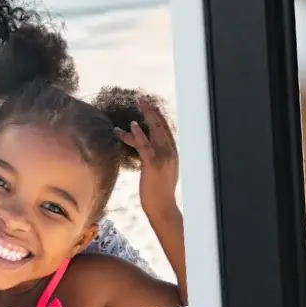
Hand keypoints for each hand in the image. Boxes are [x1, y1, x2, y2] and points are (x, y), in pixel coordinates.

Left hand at [117, 93, 179, 223]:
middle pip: (161, 126)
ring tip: (138, 103)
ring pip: (155, 131)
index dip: (158, 116)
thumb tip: (145, 150)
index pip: (166, 130)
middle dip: (152, 110)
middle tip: (143, 98)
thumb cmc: (159, 192)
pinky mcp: (153, 164)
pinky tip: (132, 125)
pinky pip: (145, 145)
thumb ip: (155, 158)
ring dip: (146, 115)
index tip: (150, 105)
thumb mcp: (160, 171)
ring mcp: (163, 157)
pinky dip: (139, 134)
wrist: (163, 207)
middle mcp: (171, 152)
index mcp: (173, 153)